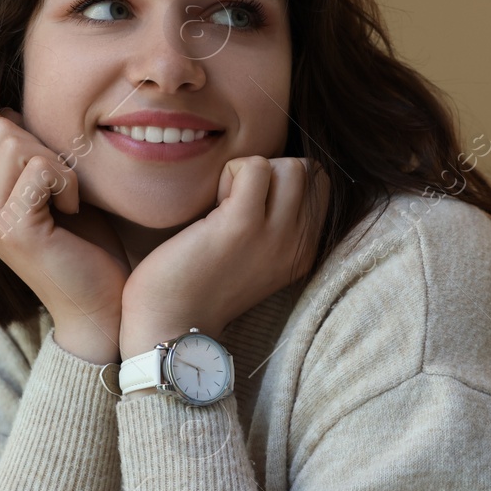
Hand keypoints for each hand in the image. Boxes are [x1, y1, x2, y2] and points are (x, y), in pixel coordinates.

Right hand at [0, 109, 131, 362]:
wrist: (102, 305)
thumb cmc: (88, 246)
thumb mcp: (55, 189)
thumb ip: (31, 155)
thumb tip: (8, 110)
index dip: (35, 138)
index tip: (57, 176)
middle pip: (0, 127)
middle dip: (47, 148)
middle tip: (67, 190)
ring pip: (15, 141)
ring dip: (59, 166)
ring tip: (69, 201)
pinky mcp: (13, 229)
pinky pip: (41, 168)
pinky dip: (67, 183)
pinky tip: (73, 210)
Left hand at [118, 156, 326, 358]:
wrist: (172, 325)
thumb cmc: (202, 286)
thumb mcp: (257, 259)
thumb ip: (275, 226)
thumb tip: (270, 175)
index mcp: (304, 253)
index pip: (318, 188)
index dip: (283, 184)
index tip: (253, 209)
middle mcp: (298, 245)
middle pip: (310, 172)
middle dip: (272, 172)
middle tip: (238, 201)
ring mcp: (274, 236)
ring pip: (290, 165)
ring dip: (252, 172)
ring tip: (226, 203)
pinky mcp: (241, 225)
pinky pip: (253, 166)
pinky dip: (230, 172)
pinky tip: (212, 206)